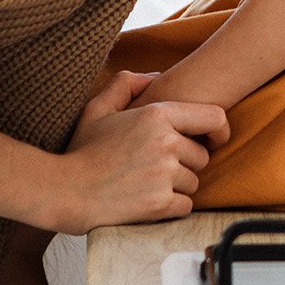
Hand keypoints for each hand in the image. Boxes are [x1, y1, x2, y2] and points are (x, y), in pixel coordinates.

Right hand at [51, 72, 230, 231]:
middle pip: (202, 155)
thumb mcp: (98, 108)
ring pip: (193, 182)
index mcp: (156, 116)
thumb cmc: (82, 150)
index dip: (218, 129)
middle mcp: (166, 143)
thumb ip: (126, 84)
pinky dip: (171, 206)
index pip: (214, 117)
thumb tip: (155, 78)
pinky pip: (185, 205)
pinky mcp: (161, 204)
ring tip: (146, 183)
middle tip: (155, 166)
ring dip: (176, 185)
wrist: (65, 191)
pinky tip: (147, 201)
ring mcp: (165, 175)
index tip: (211, 139)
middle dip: (185, 162)